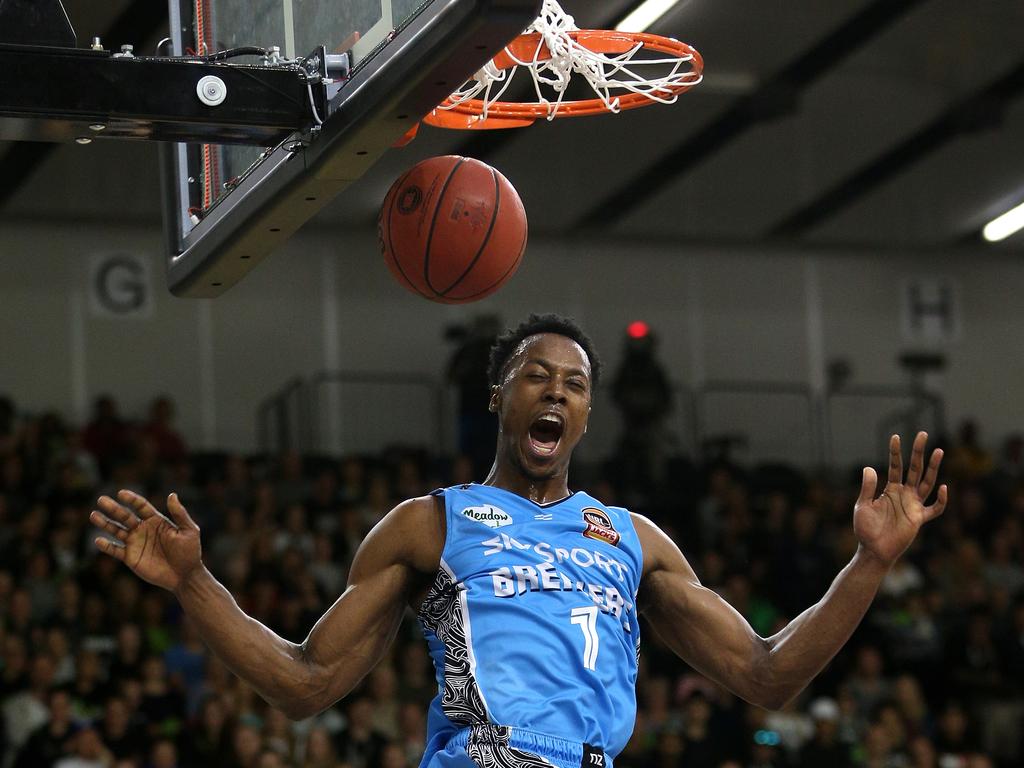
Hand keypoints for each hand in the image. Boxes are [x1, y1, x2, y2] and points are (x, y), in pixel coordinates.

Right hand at [90, 490, 201, 591]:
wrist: (185, 575)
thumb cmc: (190, 551)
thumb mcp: (189, 530)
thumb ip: (179, 514)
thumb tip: (172, 495)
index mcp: (156, 521)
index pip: (141, 506)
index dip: (131, 499)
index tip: (121, 493)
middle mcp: (143, 529)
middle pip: (125, 516)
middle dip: (113, 508)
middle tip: (101, 499)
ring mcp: (135, 543)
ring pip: (117, 530)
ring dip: (105, 523)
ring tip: (93, 515)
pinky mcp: (131, 557)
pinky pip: (116, 550)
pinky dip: (106, 546)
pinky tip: (98, 540)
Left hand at [854, 432, 946, 566]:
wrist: (873, 550)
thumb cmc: (866, 529)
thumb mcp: (863, 506)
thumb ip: (868, 488)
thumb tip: (869, 467)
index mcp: (890, 489)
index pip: (896, 466)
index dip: (895, 452)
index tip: (895, 436)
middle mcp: (904, 494)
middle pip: (914, 469)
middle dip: (918, 452)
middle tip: (922, 434)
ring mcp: (913, 505)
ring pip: (927, 483)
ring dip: (933, 468)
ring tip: (938, 451)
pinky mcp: (919, 519)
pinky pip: (935, 509)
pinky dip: (941, 500)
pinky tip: (944, 488)